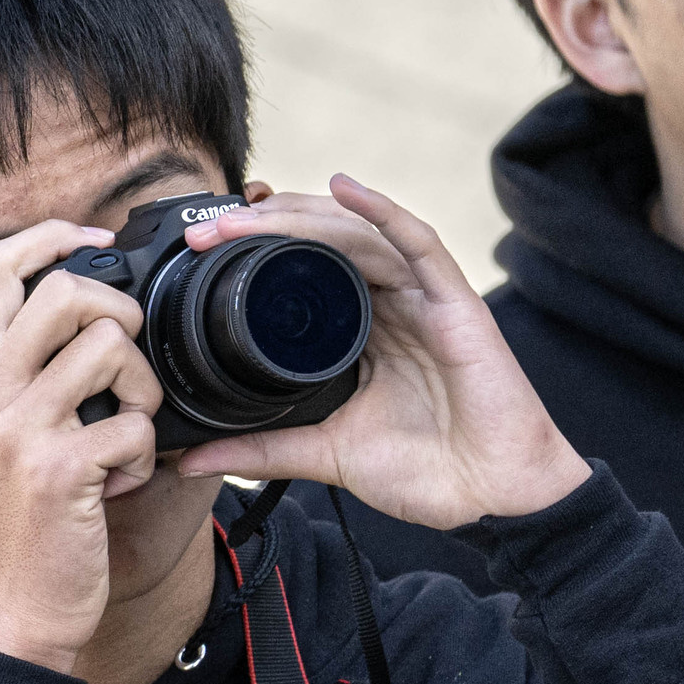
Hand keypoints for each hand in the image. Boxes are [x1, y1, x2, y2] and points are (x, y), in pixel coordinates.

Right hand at [0, 222, 167, 675]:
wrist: (16, 611)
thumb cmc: (25, 521)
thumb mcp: (6, 433)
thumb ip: (30, 372)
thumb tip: (95, 310)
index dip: (53, 237)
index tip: (97, 244)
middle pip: (66, 291)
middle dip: (122, 316)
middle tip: (130, 365)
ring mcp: (18, 428)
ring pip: (113, 348)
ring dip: (144, 392)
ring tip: (128, 434)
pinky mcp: (58, 469)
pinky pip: (137, 426)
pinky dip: (145, 458)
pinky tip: (119, 485)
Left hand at [173, 176, 587, 528]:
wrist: (494, 496)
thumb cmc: (429, 470)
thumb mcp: (327, 455)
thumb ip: (263, 452)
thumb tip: (189, 461)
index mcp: (361, 328)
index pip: (303, 269)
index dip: (256, 250)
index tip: (201, 250)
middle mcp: (390, 303)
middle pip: (323, 241)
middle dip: (263, 227)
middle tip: (206, 230)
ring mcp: (423, 299)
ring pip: (357, 235)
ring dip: (301, 218)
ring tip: (249, 213)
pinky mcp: (456, 303)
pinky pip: (418, 243)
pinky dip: (383, 210)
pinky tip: (346, 186)